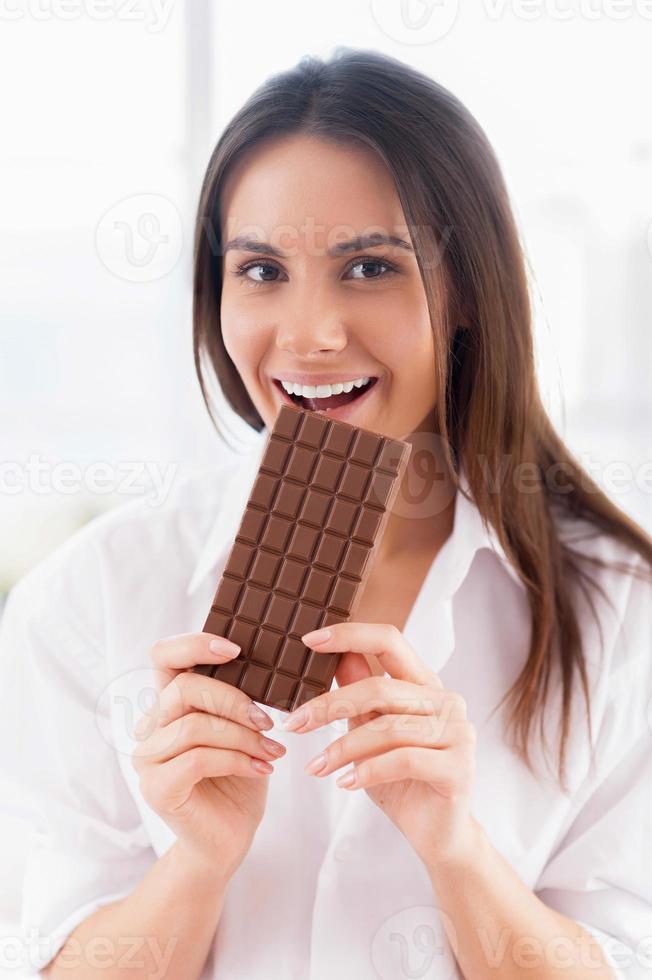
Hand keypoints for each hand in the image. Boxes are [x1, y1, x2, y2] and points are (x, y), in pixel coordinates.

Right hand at [131, 632, 285, 878]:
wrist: (229, 839)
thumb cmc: (238, 777)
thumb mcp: (243, 728)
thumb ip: (239, 697)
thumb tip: (268, 662)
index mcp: (168, 704)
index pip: (163, 656)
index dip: (194, 644)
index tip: (235, 650)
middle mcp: (150, 727)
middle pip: (183, 688)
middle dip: (234, 700)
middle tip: (268, 722)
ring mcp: (147, 759)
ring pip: (194, 726)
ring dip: (243, 736)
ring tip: (273, 750)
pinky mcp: (157, 788)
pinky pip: (199, 758)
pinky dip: (238, 760)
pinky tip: (264, 768)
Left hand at [282, 622, 477, 867]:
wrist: (437, 834)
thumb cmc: (402, 780)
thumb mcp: (372, 733)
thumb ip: (360, 695)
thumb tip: (337, 656)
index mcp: (425, 684)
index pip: (389, 640)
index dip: (350, 635)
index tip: (309, 641)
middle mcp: (447, 701)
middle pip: (380, 687)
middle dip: (329, 705)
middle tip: (294, 723)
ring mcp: (458, 732)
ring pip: (386, 727)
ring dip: (342, 748)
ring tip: (315, 766)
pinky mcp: (459, 767)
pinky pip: (402, 759)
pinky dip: (367, 770)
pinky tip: (345, 783)